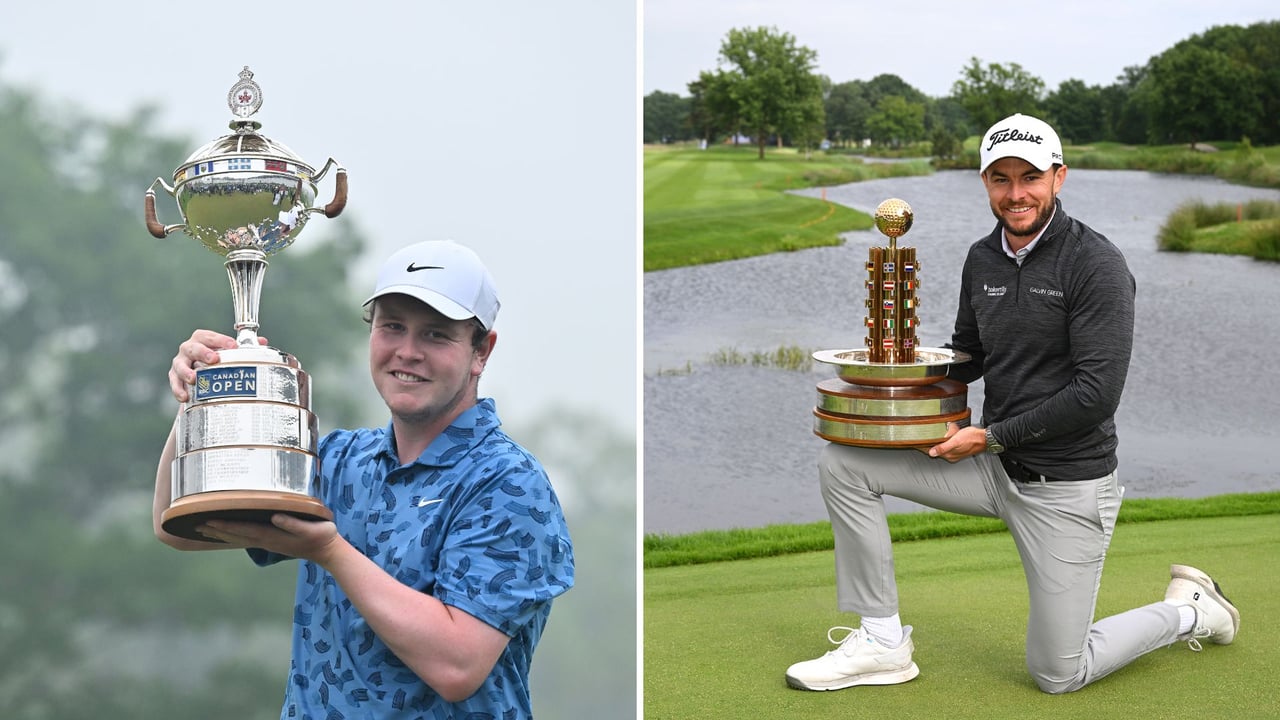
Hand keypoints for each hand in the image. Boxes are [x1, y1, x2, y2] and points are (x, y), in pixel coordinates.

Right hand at [168, 330, 267, 401]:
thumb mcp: (229, 352)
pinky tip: (184, 397)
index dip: (221, 340)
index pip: (210, 336)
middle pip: (193, 348)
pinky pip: (174, 382)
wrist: (199, 373)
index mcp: (202, 339)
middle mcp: (189, 348)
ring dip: (186, 371)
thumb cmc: (217, 359)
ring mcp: (180, 362)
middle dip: (203, 353)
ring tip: (194, 379)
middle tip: (213, 359)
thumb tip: (263, 342)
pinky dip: (178, 389)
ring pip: (180, 365)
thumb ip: (245, 347)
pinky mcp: (174, 376)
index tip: (233, 345)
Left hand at [197, 514, 341, 564]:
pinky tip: (226, 533)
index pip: (243, 529)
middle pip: (235, 535)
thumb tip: (275, 517)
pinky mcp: (271, 541)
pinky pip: (245, 538)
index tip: (208, 519)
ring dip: (220, 533)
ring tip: (203, 528)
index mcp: (272, 535)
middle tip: (194, 523)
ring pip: (238, 537)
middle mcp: (266, 540)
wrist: (327, 551)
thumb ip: (294, 523)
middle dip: (215, 529)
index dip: (225, 525)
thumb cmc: (322, 536)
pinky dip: (231, 535)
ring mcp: (267, 542)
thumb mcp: (312, 528)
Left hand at [926, 423, 986, 462]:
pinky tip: (943, 437)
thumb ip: (943, 447)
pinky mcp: (958, 448)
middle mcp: (951, 455)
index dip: (924, 447)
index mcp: (949, 455)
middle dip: (928, 444)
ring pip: (941, 448)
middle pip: (935, 450)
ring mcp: (955, 452)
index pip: (932, 452)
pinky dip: (943, 442)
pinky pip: (947, 446)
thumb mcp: (956, 441)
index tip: (917, 442)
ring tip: (929, 437)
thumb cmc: (972, 438)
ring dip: (936, 443)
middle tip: (921, 438)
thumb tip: (932, 453)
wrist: (985, 438)